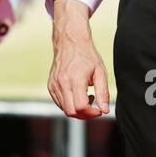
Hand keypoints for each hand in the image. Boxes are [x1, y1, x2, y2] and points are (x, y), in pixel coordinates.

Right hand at [47, 0, 109, 118]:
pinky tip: (77, 94)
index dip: (92, 113)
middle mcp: (61, 83)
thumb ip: (103, 92)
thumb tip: (105, 110)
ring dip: (77, 110)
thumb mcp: (100, 72)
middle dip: (85, 115)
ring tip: (87, 97)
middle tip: (94, 108)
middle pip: (71, 112)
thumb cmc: (86, 55)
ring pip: (64, 109)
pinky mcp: (50, 86)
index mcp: (75, 79)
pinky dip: (69, 104)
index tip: (99, 110)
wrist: (70, 41)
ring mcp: (54, 85)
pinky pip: (59, 103)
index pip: (81, 106)